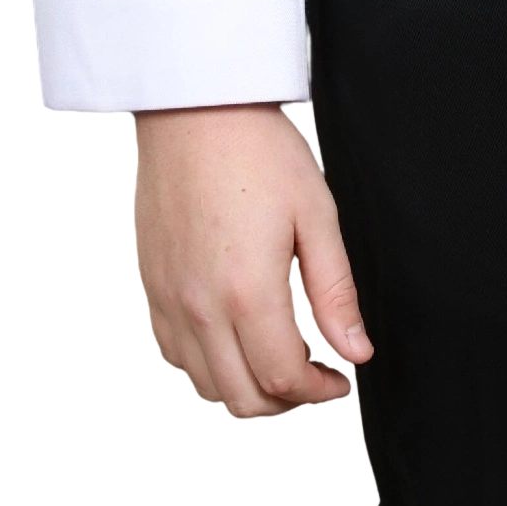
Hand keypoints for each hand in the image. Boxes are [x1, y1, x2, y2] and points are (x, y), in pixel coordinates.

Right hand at [130, 103, 372, 417]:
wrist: (190, 105)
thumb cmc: (259, 149)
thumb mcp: (315, 212)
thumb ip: (334, 291)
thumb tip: (356, 351)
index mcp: (247, 293)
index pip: (284, 380)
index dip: (323, 390)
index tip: (345, 373)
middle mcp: (199, 308)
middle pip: (243, 400)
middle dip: (288, 400)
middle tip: (318, 373)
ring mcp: (167, 301)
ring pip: (205, 388)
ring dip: (247, 390)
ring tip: (279, 359)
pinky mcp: (149, 288)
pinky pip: (174, 358)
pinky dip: (207, 368)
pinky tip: (235, 339)